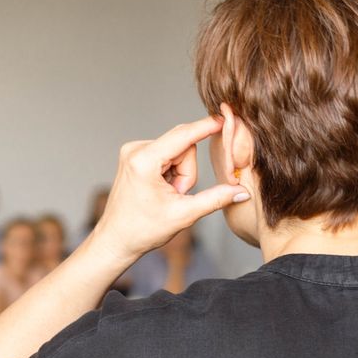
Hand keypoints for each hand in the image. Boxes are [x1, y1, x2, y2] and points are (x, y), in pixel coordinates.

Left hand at [91, 117, 249, 263]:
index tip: (223, 117)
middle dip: (187, 172)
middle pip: (183, 146)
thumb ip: (215, 199)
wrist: (115, 240)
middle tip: (175, 195)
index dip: (206, 126)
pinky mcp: (135, 155)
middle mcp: (135, 149)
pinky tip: (159, 190)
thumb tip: (242, 191)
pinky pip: (167, 155)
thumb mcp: (183, 215)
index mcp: (144, 160)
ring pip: (177, 152)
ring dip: (179, 174)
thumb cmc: (142, 230)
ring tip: (165, 195)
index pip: (184, 136)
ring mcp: (133, 151)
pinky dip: (170, 173)